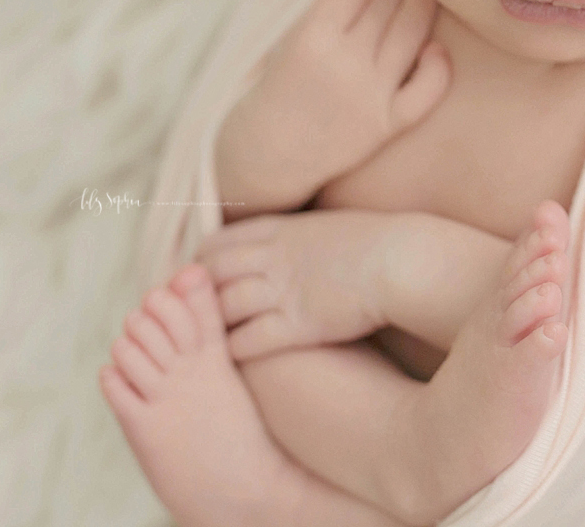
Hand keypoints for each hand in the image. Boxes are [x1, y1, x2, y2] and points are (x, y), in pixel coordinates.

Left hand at [196, 208, 400, 361]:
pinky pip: (250, 339)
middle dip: (193, 293)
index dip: (200, 261)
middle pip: (211, 273)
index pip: (219, 242)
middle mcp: (273, 258)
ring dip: (210, 324)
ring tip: (201, 340)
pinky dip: (234, 349)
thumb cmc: (377, 242)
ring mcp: (284, 291)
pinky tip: (230, 358)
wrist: (402, 260)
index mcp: (280, 230)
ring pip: (224, 307)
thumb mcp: (328, 225)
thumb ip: (301, 234)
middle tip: (183, 314)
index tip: (194, 277)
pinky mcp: (299, 324)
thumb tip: (294, 240)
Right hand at [216, 0, 451, 209]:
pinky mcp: (387, 126)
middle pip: (387, 6)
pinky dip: (438, 67)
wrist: (265, 159)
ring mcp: (371, 96)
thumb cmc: (270, 94)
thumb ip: (320, 14)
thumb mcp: (280, 45)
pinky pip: (426, 91)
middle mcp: (345, 65)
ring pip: (410, 36)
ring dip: (421, 3)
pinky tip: (437, 47)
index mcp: (310, 40)